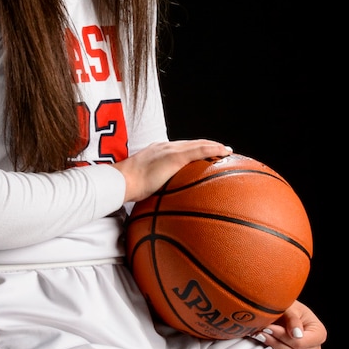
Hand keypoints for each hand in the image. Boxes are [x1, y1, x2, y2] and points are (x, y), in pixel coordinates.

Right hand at [118, 139, 232, 203]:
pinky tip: (224, 151)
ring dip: (214, 146)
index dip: (194, 151)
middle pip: (191, 144)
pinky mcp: (174, 156)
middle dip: (207, 146)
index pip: (180, 149)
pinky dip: (213, 149)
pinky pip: (199, 150)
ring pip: (198, 144)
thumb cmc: (128, 187)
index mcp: (157, 153)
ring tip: (226, 151)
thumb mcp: (144, 185)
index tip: (204, 156)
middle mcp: (165, 147)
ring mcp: (170, 150)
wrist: (121, 182)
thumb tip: (160, 204)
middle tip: (221, 151)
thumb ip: (154, 188)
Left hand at [257, 300, 326, 348]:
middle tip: (262, 330)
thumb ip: (293, 320)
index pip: (300, 342)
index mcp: (319, 333)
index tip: (268, 328)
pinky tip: (263, 337)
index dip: (282, 336)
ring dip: (272, 344)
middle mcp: (315, 345)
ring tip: (261, 333)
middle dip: (276, 341)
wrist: (285, 309)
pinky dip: (272, 347)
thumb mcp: (291, 308)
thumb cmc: (290, 306)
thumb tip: (297, 336)